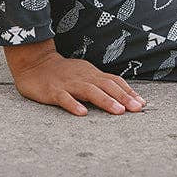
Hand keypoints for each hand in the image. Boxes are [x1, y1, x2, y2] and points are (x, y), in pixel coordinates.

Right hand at [9, 45, 146, 116]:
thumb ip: (101, 84)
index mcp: (91, 74)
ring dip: (105, 100)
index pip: (114, 81)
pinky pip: (64, 98)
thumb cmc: (63, 73)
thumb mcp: (84, 74)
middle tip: (137, 108)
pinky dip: (73, 105)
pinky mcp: (53, 91)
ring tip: (118, 111)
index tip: (142, 103)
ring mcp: (68, 84)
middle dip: (123, 97)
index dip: (128, 91)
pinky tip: (82, 113)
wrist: (35, 63)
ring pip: (89, 91)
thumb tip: (123, 96)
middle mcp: (83, 77)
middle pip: (106, 85)